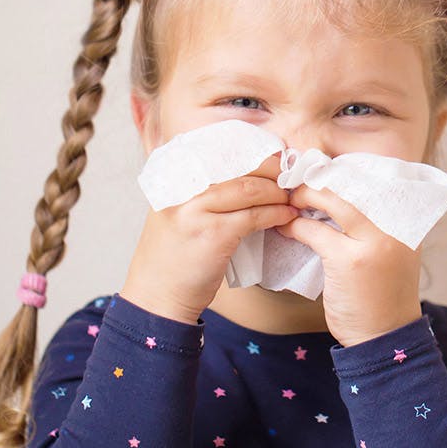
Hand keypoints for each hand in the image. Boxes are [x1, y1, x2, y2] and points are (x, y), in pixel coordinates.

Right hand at [121, 153, 295, 324]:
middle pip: (237, 164)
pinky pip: (254, 215)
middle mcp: (181, 188)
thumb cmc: (172, 256)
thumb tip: (246, 174)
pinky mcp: (213, 233)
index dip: (251, 152)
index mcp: (172, 178)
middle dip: (269, 167)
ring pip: (249, 188)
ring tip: (290, 197)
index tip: (274, 157)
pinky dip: (276, 214)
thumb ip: (200, 191)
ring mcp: (195, 210)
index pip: (219, 151)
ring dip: (276, 191)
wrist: (156, 296)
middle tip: (288, 175)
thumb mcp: (177, 212)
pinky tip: (286, 216)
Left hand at [275, 184, 423, 346]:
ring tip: (288, 198)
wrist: (386, 338)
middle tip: (298, 180)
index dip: (343, 172)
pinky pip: (315, 231)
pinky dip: (296, 226)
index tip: (320, 171)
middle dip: (321, 179)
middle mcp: (395, 226)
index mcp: (407, 221)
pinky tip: (285, 228)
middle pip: (353, 185)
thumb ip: (373, 226)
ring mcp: (375, 241)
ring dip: (306, 196)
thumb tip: (336, 198)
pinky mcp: (350, 259)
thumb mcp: (390, 253)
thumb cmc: (383, 296)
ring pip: (334, 201)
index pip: (374, 181)